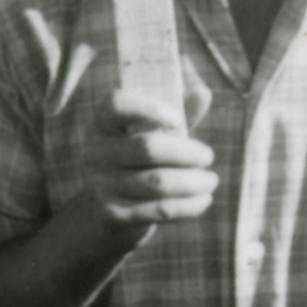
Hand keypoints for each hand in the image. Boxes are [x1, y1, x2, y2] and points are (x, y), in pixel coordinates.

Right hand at [80, 89, 217, 241]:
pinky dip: (188, 206)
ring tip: (211, 181)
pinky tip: (204, 200)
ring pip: (157, 182)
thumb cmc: (139, 162)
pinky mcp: (112, 214)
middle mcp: (95, 151)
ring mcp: (101, 184)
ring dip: (193, 182)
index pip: (117, 104)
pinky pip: (158, 210)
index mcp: (104, 123)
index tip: (177, 120)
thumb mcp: (155, 134)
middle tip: (208, 156)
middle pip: (147, 147)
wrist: (107, 212)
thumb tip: (202, 92)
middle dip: (187, 152)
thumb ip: (177, 113)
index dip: (149, 108)